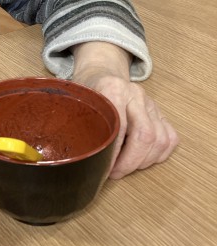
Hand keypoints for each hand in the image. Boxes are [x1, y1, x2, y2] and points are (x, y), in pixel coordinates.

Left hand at [72, 43, 178, 178]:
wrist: (102, 73)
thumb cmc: (87, 94)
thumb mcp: (76, 103)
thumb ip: (77, 123)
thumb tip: (79, 159)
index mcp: (112, 88)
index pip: (120, 127)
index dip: (113, 154)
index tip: (103, 170)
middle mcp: (135, 94)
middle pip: (145, 135)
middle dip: (130, 162)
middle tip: (114, 173)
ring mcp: (151, 103)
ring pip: (160, 140)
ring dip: (144, 161)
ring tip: (125, 167)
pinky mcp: (160, 112)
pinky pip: (170, 139)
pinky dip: (158, 155)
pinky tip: (141, 159)